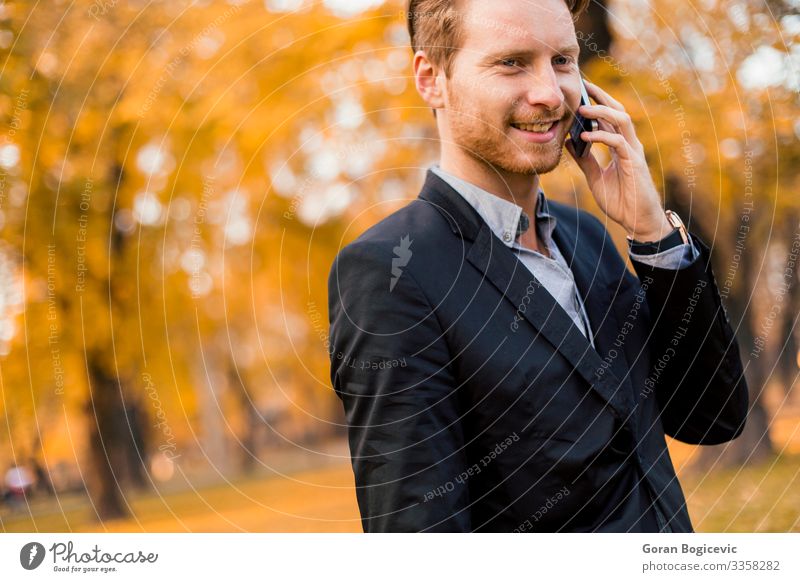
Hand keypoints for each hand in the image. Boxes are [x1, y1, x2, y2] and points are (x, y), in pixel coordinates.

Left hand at [565, 81, 671, 241]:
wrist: (637, 221)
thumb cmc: (620, 200)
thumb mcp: (595, 177)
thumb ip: (584, 160)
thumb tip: (569, 142)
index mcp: (621, 146)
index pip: (609, 117)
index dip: (597, 102)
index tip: (581, 90)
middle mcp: (629, 144)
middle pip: (618, 111)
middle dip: (601, 96)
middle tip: (583, 85)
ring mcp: (632, 152)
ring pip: (621, 121)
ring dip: (601, 111)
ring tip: (582, 108)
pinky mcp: (633, 163)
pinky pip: (617, 142)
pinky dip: (601, 136)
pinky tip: (584, 135)